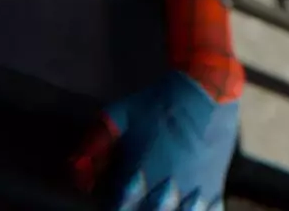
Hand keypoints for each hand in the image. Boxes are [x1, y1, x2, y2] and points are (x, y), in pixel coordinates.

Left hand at [71, 71, 238, 209]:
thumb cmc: (159, 104)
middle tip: (136, 197)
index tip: (115, 197)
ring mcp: (192, 193)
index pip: (117, 210)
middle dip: (138, 209)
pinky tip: (187, 204)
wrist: (206, 90)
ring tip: (161, 202)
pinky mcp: (213, 189)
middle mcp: (164, 191)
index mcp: (137, 177)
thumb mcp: (118, 116)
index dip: (115, 205)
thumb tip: (75, 174)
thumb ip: (93, 146)